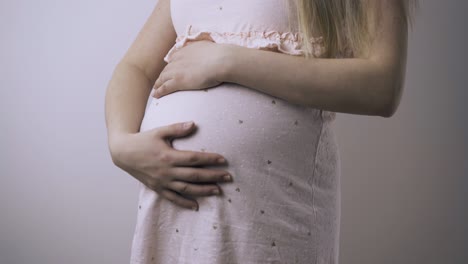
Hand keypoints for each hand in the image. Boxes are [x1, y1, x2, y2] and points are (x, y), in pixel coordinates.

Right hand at [109, 121, 231, 210]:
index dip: (209, 159)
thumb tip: (194, 124)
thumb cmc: (143, 140)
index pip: (194, 159)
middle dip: (212, 176)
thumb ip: (177, 128)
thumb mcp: (159, 131)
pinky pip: (172, 198)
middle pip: (194, 176)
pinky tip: (196, 206)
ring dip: (203, 191)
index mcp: (168, 156)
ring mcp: (162, 182)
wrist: (123, 153)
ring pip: (186, 189)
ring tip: (218, 191)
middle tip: (228, 177)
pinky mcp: (157, 188)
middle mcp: (166, 171)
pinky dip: (184, 203)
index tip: (223, 160)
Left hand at [151, 41, 229, 97]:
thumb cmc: (221, 56)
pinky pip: (165, 87)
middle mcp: (179, 59)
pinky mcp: (179, 81)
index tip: (170, 71)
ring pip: (163, 78)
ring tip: (155, 90)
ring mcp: (177, 70)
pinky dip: (159, 91)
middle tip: (159, 82)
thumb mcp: (209, 47)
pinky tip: (155, 95)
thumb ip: (203, 50)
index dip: (171, 67)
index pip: (174, 59)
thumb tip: (207, 51)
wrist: (221, 60)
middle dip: (162, 76)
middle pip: (166, 69)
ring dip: (158, 84)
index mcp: (186, 51)